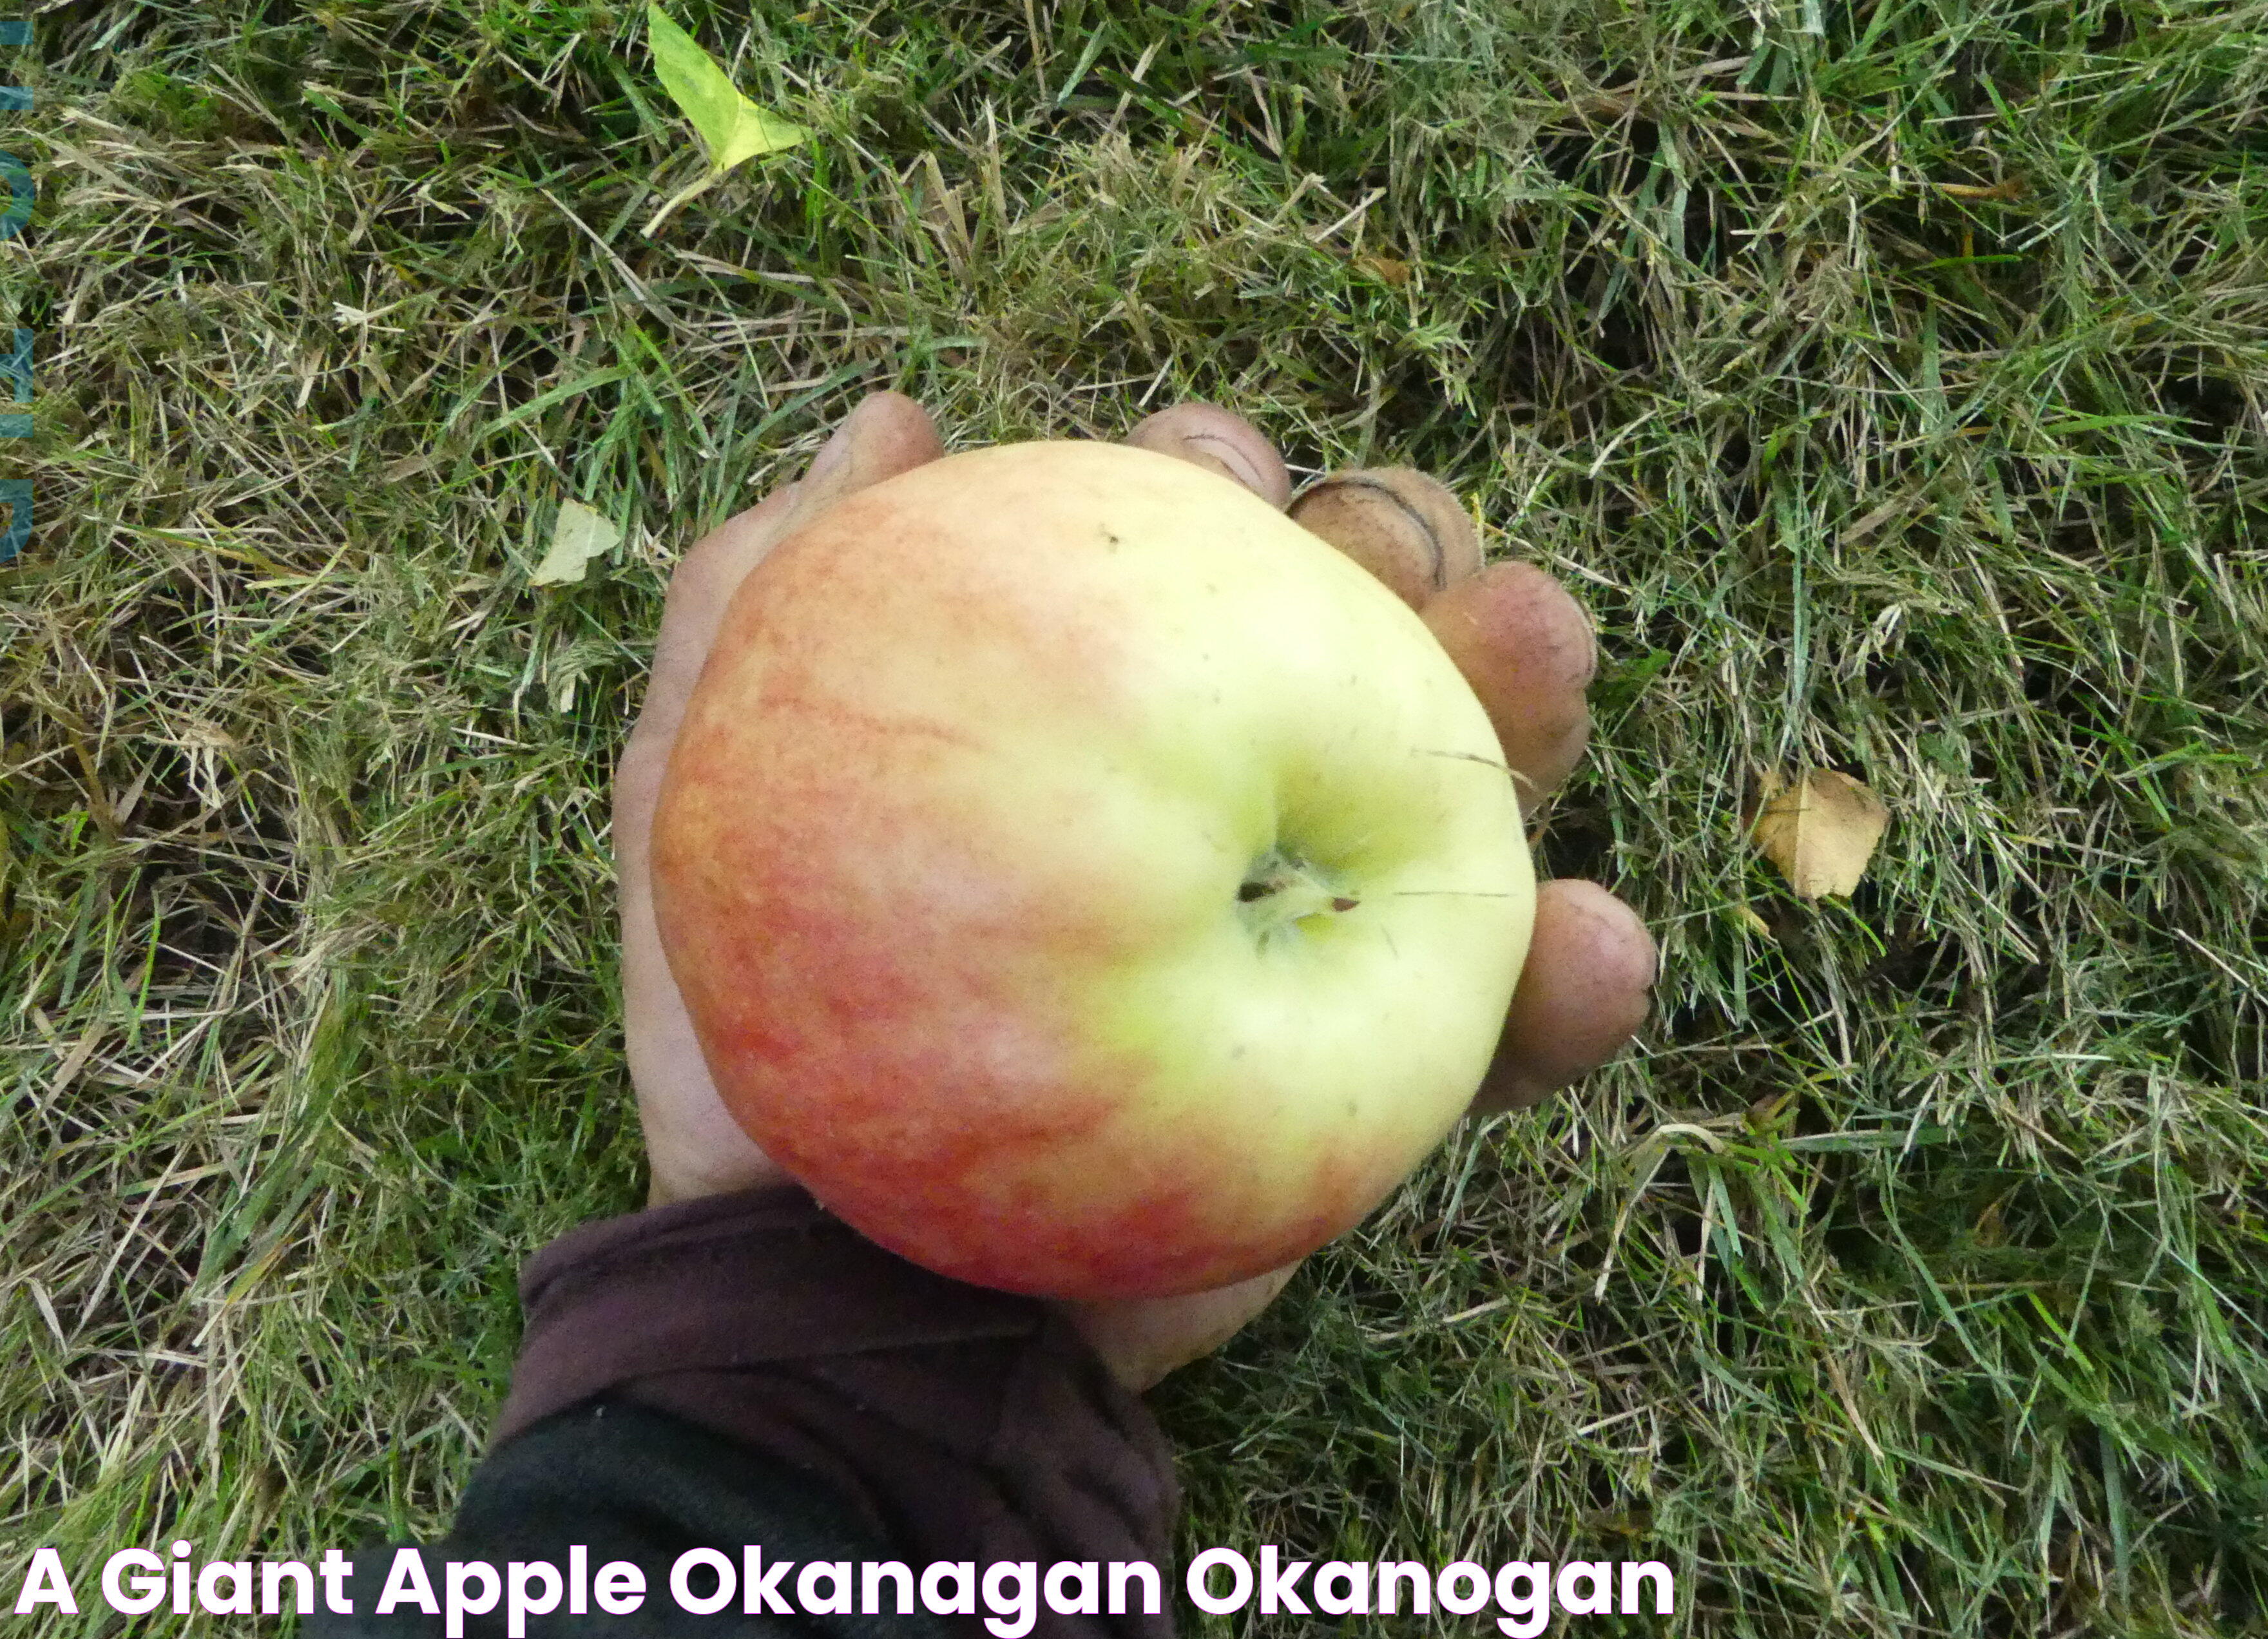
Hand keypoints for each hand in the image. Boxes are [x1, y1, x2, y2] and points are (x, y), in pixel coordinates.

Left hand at [612, 392, 1656, 1388]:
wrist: (827, 1288)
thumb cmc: (764, 1030)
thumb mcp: (699, 800)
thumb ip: (757, 603)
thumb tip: (891, 416)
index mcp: (1090, 712)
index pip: (1183, 554)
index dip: (1216, 474)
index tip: (1203, 469)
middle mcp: (1220, 800)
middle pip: (1354, 636)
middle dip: (1400, 544)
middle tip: (1394, 547)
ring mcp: (1311, 935)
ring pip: (1464, 797)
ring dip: (1529, 707)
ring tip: (1543, 642)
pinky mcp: (1375, 1077)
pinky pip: (1502, 1032)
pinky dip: (1571, 993)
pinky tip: (1599, 949)